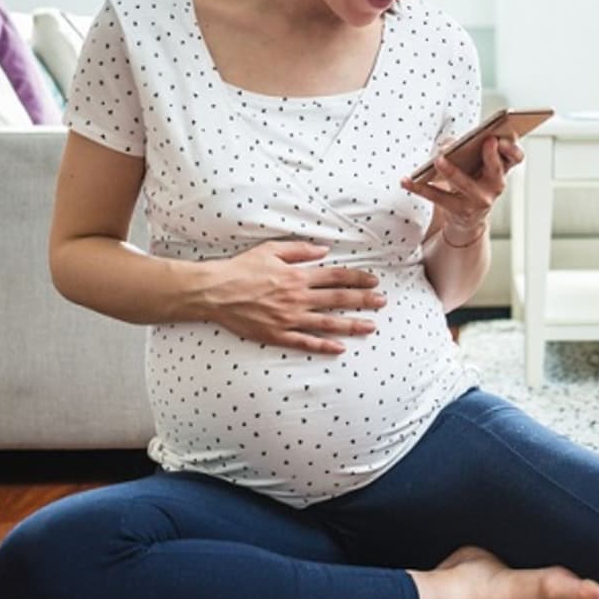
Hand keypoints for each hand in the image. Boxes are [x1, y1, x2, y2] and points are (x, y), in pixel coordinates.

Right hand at [199, 240, 385, 355]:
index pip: (336, 276)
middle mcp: (297, 298)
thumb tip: (324, 250)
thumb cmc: (241, 268)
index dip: (358, 278)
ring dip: (352, 324)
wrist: (215, 292)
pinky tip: (340, 348)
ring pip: (328, 323)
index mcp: (297, 275)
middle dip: (364, 300)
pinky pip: (305, 342)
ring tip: (371, 326)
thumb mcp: (271, 249)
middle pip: (338, 299)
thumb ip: (300, 250)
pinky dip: (324, 346)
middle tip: (383, 302)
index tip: (373, 281)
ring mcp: (288, 319)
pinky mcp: (277, 335)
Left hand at [402, 134, 523, 242]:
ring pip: (466, 184)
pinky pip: (437, 197)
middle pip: (496, 169)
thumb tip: (448, 144)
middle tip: (485, 141)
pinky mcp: (459, 211)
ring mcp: (479, 200)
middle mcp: (495, 185)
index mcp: (502, 168)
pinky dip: (418, 187)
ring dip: (452, 171)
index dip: (512, 148)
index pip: (515, 157)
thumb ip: (464, 146)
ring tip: (438, 160)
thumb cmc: (471, 180)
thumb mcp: (473, 163)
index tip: (502, 137)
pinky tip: (405, 180)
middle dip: (491, 155)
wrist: (467, 218)